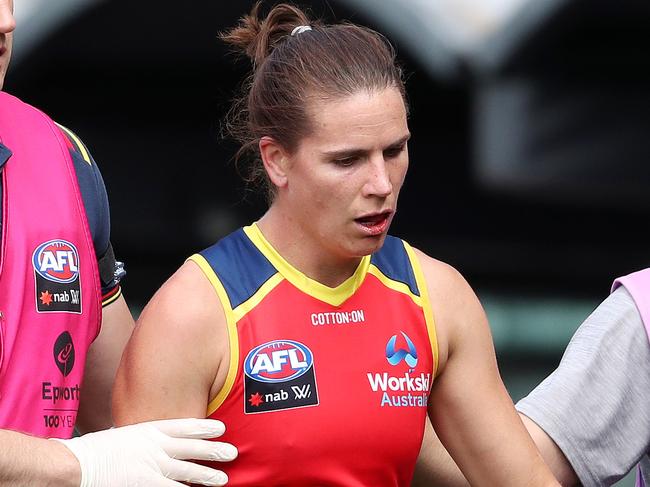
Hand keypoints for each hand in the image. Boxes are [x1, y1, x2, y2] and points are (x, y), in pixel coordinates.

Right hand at [54, 418, 236, 486]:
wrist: (77, 464)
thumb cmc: (97, 451)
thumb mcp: (125, 436)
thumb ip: (144, 439)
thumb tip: (158, 443)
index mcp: (149, 430)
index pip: (184, 426)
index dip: (204, 427)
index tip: (221, 428)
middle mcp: (155, 446)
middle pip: (192, 448)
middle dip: (214, 451)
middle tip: (232, 453)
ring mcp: (153, 466)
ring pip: (188, 471)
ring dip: (207, 475)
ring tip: (223, 479)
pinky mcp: (147, 484)